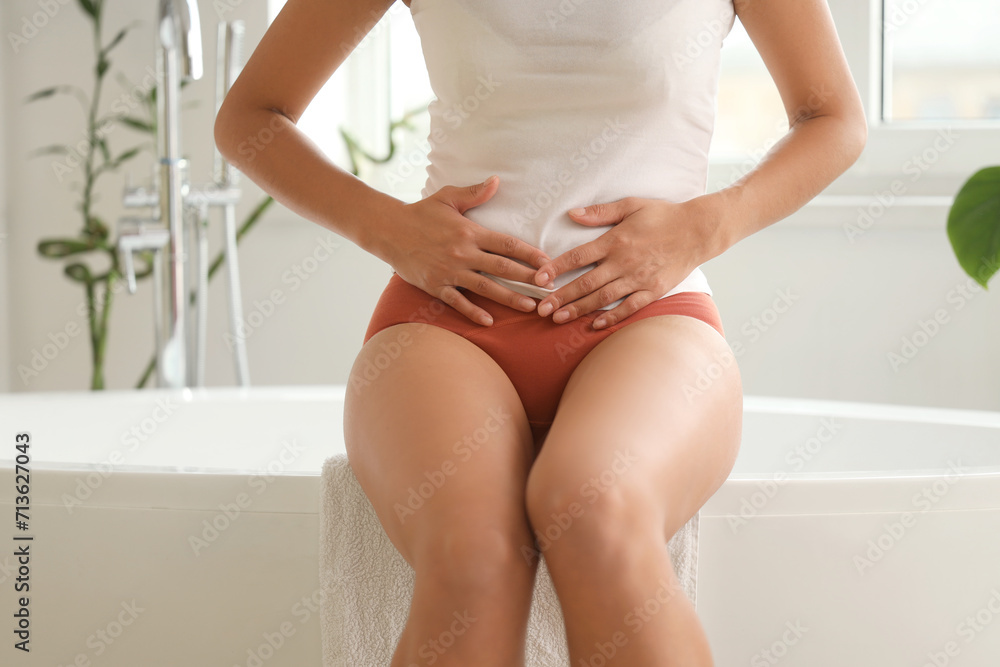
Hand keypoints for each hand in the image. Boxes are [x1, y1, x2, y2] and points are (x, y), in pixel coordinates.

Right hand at [385, 175, 553, 325]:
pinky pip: (458, 302)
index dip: (530, 254)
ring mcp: (449, 272)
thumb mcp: (448, 197)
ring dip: (510, 298)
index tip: (548, 263)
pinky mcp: (436, 286)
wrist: (388, 230)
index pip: (507, 244)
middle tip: (550, 288)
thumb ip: (474, 192)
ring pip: (486, 288)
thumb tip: (496, 180)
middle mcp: (462, 253)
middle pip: (503, 268)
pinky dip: (473, 313)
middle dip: (529, 279)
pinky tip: (489, 321)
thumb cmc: (421, 212)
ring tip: (530, 307)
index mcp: (469, 232)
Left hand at [532, 196, 717, 328]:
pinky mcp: (653, 290)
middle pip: (586, 283)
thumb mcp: (631, 205)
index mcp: (615, 240)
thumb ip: (600, 212)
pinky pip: (629, 307)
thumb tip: (572, 214)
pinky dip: (611, 317)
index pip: (578, 256)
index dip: (556, 268)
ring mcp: (639, 278)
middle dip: (561, 297)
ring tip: (558, 319)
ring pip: (602, 298)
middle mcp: (624, 262)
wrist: (698, 230)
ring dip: (578, 309)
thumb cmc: (663, 216)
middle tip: (541, 309)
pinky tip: (594, 325)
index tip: (539, 278)